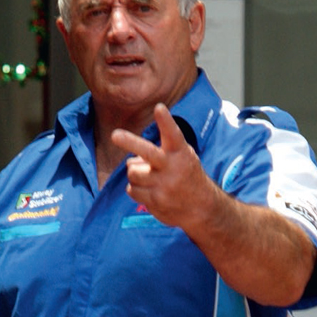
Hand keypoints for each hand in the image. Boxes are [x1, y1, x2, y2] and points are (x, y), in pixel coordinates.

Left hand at [111, 103, 215, 230]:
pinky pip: (132, 190)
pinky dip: (136, 188)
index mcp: (181, 153)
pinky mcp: (155, 201)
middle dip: (130, 142)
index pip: (173, 134)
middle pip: (148, 153)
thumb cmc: (186, 175)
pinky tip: (149, 190)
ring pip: (133, 173)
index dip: (165, 121)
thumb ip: (157, 152)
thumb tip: (130, 161)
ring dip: (135, 173)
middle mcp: (172, 168)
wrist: (202, 207)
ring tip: (148, 176)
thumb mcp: (181, 157)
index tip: (159, 108)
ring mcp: (163, 186)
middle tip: (115, 135)